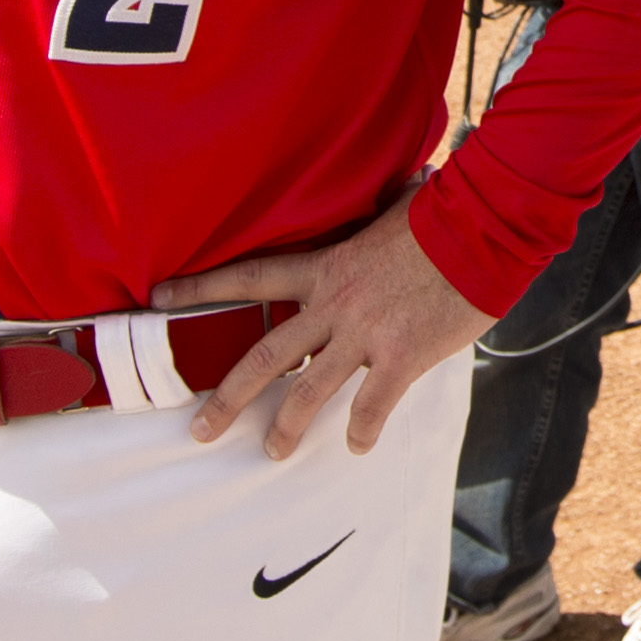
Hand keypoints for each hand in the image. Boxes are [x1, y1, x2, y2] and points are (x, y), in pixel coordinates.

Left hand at [157, 190, 497, 460]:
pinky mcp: (401, 358)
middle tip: (200, 430)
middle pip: (263, 356)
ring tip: (272, 452)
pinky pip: (371, 407)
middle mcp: (334, 305)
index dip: (200, 289)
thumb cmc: (444, 214)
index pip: (250, 278)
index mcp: (326, 267)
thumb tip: (402, 187)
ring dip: (286, 428)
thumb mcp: (399, 209)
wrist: (482, 230)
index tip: (157, 298)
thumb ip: (385, 212)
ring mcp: (365, 335)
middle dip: (227, 397)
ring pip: (308, 392)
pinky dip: (362, 431)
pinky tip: (358, 446)